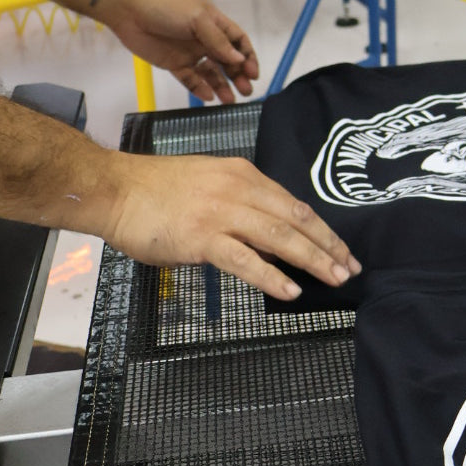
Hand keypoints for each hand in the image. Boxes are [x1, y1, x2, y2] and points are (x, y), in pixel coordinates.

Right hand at [105, 152, 361, 301]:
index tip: (342, 249)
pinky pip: (245, 260)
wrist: (114, 189)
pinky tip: (289, 290)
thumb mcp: (208, 184)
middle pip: (295, 220)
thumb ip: (238, 205)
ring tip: (333, 278)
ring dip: (311, 260)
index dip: (322, 229)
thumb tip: (265, 236)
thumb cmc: (154, 190)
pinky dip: (271, 276)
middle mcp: (238, 189)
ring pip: (279, 237)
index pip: (294, 204)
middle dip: (327, 246)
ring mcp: (221, 213)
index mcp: (243, 175)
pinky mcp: (202, 237)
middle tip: (350, 268)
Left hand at [108, 0, 258, 102]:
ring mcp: (189, 52)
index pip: (237, 41)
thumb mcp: (198, 19)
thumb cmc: (166, 6)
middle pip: (227, 60)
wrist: (129, 10)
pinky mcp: (173, 64)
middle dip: (238, 75)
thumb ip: (218, 41)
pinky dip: (200, 88)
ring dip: (222, 85)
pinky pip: (190, 79)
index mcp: (214, 23)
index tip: (252, 73)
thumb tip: (238, 59)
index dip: (247, 56)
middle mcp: (204, 39)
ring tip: (230, 100)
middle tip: (246, 90)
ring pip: (211, 73)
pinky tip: (208, 96)